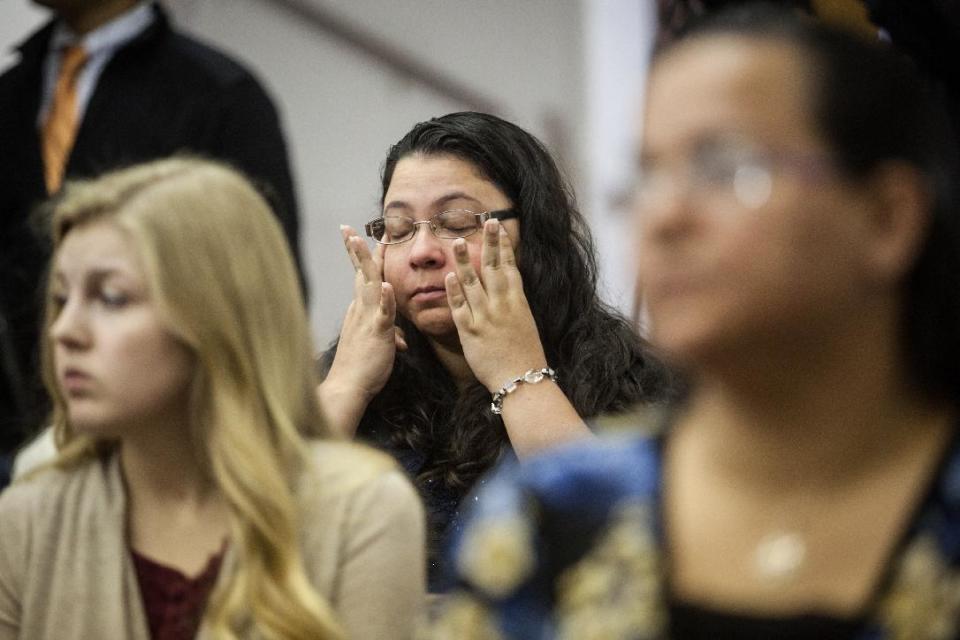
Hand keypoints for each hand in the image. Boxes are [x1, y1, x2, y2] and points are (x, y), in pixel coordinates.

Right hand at [325, 226, 404, 402]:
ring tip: (362, 241)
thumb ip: (389, 337)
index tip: (360, 239)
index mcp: (360, 311)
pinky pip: (382, 312)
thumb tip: (400, 340)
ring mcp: (367, 319)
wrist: (348, 387)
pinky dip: (384, 298)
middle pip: (360, 274)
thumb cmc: (362, 369)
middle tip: (348, 229)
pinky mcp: (377, 332)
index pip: (362, 279)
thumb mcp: (379, 348)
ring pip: (367, 285)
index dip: (362, 259)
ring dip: (366, 263)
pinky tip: (385, 284)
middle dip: (355, 250)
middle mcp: (360, 310)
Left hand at [445, 219, 547, 391]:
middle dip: (490, 243)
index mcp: (518, 302)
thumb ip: (513, 304)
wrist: (522, 380)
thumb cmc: (525, 355)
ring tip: (459, 242)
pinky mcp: (471, 332)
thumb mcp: (525, 323)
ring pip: (473, 283)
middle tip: (486, 222)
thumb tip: (507, 288)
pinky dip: (454, 291)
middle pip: (494, 268)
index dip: (503, 246)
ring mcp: (486, 317)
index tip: (498, 229)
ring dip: (466, 261)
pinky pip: (460, 307)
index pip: (510, 267)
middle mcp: (502, 305)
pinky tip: (449, 276)